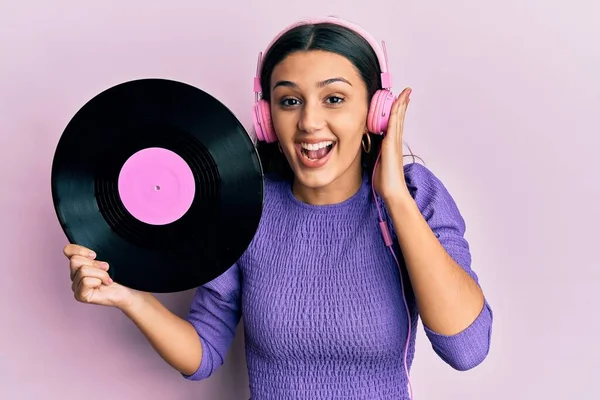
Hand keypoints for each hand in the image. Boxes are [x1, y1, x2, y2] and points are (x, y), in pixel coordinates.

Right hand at [65, 244, 134, 309]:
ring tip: (107, 278)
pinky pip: (86, 281)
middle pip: (75, 260)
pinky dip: (99, 281)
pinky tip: (104, 285)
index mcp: (78, 264)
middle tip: (105, 268)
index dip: (80, 250)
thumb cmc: (118, 275)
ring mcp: (76, 287)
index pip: (67, 250)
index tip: (95, 255)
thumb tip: (91, 254)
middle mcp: (74, 275)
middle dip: (95, 263)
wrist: (126, 290)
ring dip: (101, 273)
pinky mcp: (80, 296)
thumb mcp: (105, 261)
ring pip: (83, 270)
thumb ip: (93, 256)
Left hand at [373, 87, 411, 201]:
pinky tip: (398, 103)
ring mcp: (394, 141)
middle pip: (399, 118)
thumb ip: (374, 153)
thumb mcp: (376, 163)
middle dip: (402, 104)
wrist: (393, 191)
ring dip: (401, 104)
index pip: (394, 124)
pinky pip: (394, 123)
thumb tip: (368, 148)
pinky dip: (396, 112)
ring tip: (405, 93)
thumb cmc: (385, 181)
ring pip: (398, 118)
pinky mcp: (391, 143)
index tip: (399, 102)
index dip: (397, 112)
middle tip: (406, 92)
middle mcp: (395, 141)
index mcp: (391, 145)